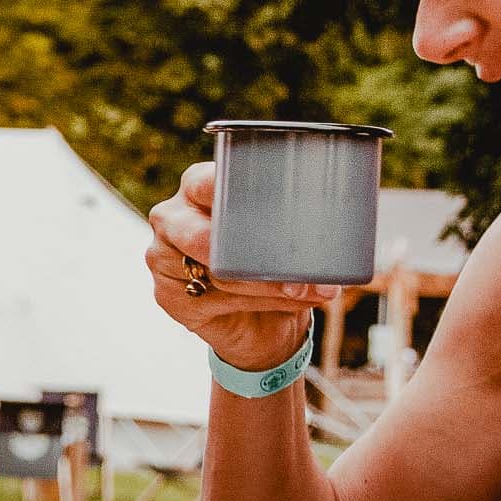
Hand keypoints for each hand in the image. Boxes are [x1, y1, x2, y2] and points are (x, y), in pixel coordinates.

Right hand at [147, 163, 339, 371]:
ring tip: (305, 291)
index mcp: (197, 188)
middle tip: (294, 273)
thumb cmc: (271, 262)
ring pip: (215, 273)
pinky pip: (214, 300)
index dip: (220, 186)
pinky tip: (284, 303)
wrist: (256, 318)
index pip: (202, 182)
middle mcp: (172, 219)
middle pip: (198, 234)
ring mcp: (163, 258)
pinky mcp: (168, 295)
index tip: (252, 195)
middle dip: (249, 256)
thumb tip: (338, 267)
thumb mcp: (287, 236)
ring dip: (266, 286)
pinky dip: (258, 303)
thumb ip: (308, 235)